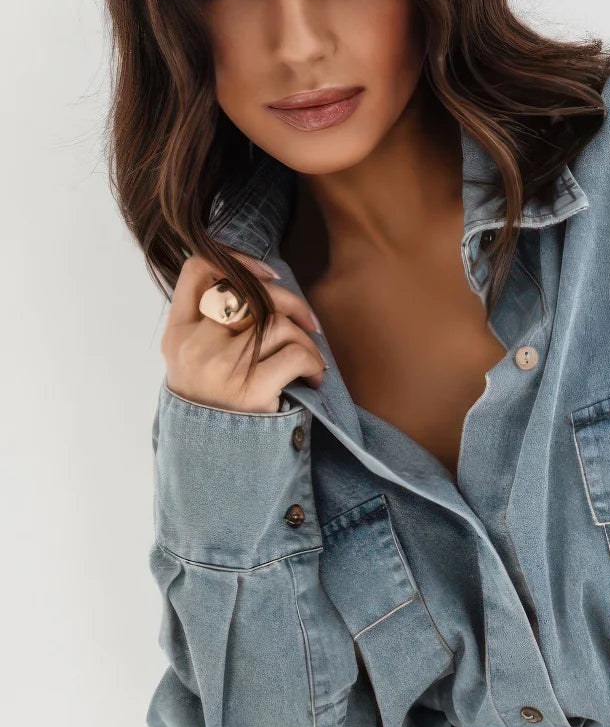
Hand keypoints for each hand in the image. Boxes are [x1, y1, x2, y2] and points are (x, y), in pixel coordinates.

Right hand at [161, 250, 325, 413]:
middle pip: (248, 292)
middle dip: (288, 301)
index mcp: (177, 334)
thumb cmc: (214, 409)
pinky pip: (296, 353)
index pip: (198, 270)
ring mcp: (222, 367)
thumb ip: (211, 327)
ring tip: (310, 362)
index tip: (267, 276)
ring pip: (277, 323)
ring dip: (305, 339)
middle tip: (307, 322)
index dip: (237, 260)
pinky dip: (315, 363)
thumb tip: (259, 287)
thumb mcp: (194, 365)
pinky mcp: (252, 390)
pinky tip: (314, 378)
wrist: (215, 466)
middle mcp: (195, 346)